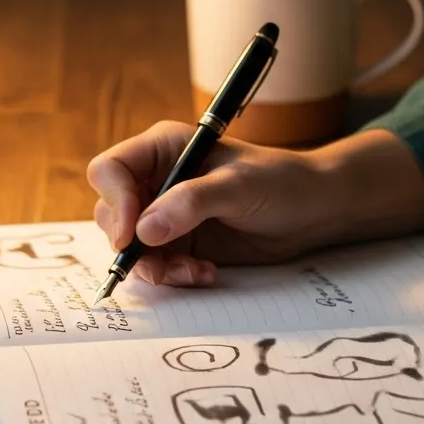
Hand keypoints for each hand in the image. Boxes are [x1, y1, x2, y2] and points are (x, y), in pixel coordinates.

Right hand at [87, 120, 343, 286]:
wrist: (312, 210)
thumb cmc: (280, 182)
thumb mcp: (238, 186)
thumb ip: (191, 203)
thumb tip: (144, 230)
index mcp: (164, 148)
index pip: (111, 171)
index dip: (115, 202)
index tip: (132, 234)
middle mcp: (157, 179)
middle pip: (112, 214)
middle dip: (132, 245)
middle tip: (162, 263)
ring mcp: (166, 213)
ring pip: (130, 246)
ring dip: (155, 267)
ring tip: (195, 271)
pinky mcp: (180, 242)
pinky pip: (156, 265)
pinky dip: (174, 275)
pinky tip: (206, 272)